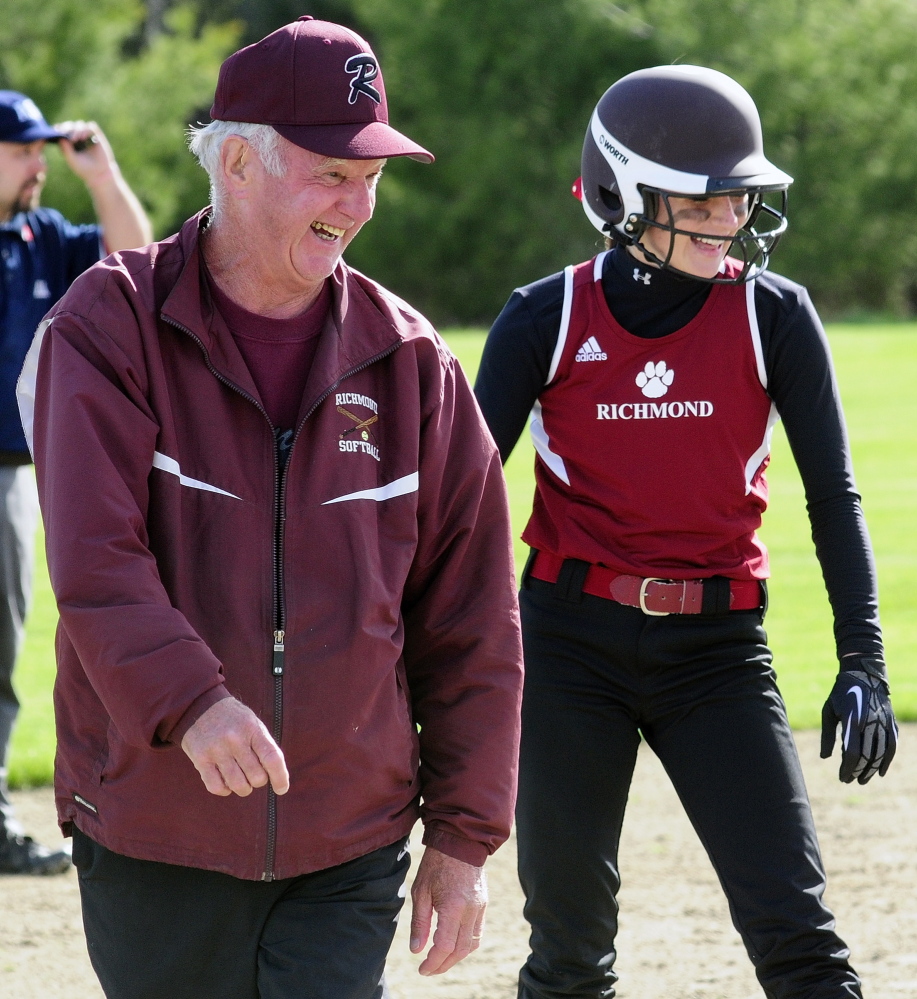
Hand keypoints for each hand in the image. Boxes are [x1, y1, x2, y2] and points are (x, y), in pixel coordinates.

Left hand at [54, 120, 117, 185]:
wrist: (100, 174)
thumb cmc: (84, 169)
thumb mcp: (71, 159)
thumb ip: (65, 148)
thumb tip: (60, 136)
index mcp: (68, 142)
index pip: (61, 129)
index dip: (60, 129)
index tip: (59, 133)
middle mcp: (77, 137)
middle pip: (70, 125)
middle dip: (68, 128)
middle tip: (70, 138)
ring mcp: (87, 136)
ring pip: (80, 124)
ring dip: (77, 129)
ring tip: (78, 139)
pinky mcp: (97, 136)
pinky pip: (91, 126)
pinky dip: (87, 129)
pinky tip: (85, 137)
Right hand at [181, 697, 288, 796]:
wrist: (200, 706)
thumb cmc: (234, 720)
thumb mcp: (253, 724)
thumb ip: (264, 747)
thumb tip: (277, 777)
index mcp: (252, 729)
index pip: (272, 758)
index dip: (280, 777)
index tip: (282, 789)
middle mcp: (235, 739)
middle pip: (257, 776)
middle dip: (259, 781)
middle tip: (254, 774)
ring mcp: (217, 750)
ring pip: (238, 785)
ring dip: (243, 788)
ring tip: (241, 779)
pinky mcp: (200, 759)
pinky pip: (217, 787)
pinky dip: (225, 790)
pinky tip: (225, 781)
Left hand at [409, 846, 486, 975]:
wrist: (460, 841)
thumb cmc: (436, 863)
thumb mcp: (421, 890)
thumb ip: (420, 922)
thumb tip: (417, 950)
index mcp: (453, 907)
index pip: (444, 946)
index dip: (433, 962)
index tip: (422, 969)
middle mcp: (470, 910)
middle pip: (459, 950)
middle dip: (443, 964)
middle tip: (429, 969)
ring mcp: (480, 907)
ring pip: (472, 944)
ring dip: (456, 957)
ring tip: (440, 961)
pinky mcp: (483, 903)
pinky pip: (478, 932)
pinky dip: (466, 944)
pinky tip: (454, 945)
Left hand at [820, 654, 897, 783]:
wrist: (864, 675)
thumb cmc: (841, 694)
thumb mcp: (828, 711)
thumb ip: (827, 735)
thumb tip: (825, 758)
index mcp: (852, 720)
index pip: (852, 752)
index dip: (847, 768)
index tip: (841, 776)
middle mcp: (870, 723)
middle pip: (867, 756)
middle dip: (858, 771)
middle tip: (849, 780)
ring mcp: (883, 723)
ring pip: (881, 754)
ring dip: (872, 769)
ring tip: (862, 779)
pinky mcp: (891, 723)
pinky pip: (892, 745)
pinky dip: (887, 760)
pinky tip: (881, 771)